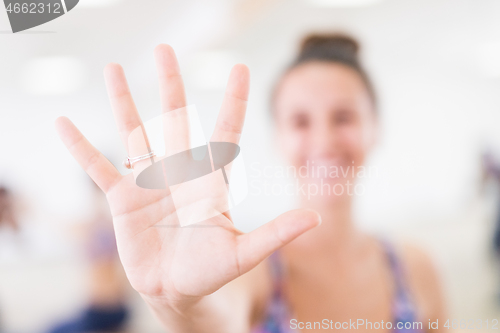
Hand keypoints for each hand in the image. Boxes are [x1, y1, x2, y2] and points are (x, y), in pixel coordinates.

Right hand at [55, 44, 320, 310]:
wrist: (175, 292)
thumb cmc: (211, 272)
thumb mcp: (243, 253)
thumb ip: (275, 233)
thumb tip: (316, 218)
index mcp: (210, 182)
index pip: (225, 132)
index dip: (233, 101)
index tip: (240, 68)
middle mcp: (179, 173)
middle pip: (175, 119)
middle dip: (170, 84)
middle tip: (165, 49)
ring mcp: (149, 183)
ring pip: (135, 133)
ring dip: (124, 102)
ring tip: (112, 68)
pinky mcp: (121, 199)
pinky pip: (98, 167)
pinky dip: (81, 147)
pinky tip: (63, 124)